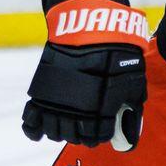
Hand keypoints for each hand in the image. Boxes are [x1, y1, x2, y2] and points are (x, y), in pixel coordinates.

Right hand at [22, 0, 150, 149]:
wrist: (91, 28)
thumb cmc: (118, 53)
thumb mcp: (134, 80)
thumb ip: (131, 106)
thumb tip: (130, 129)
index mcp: (102, 109)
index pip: (97, 136)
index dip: (99, 136)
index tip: (100, 132)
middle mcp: (78, 110)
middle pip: (74, 136)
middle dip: (81, 135)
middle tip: (83, 128)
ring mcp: (58, 101)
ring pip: (54, 131)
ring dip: (61, 131)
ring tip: (67, 124)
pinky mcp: (42, 91)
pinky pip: (32, 118)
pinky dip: (34, 129)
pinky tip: (39, 133)